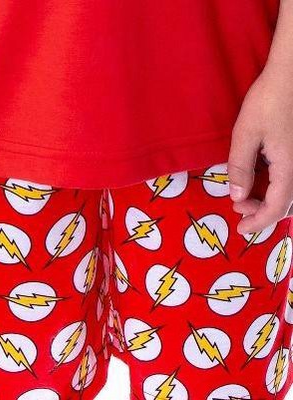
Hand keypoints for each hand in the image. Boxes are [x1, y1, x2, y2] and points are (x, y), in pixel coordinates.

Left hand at [227, 68, 292, 234]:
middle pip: (287, 204)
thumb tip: (237, 196)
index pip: (277, 208)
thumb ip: (240, 167)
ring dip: (269, 200)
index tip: (239, 229)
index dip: (258, 222)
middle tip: (238, 207)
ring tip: (246, 198)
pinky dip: (275, 187)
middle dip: (261, 212)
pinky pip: (290, 178)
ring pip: (290, 193)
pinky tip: (260, 181)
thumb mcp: (245, 134)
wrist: (291, 73)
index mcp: (290, 167)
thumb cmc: (269, 100)